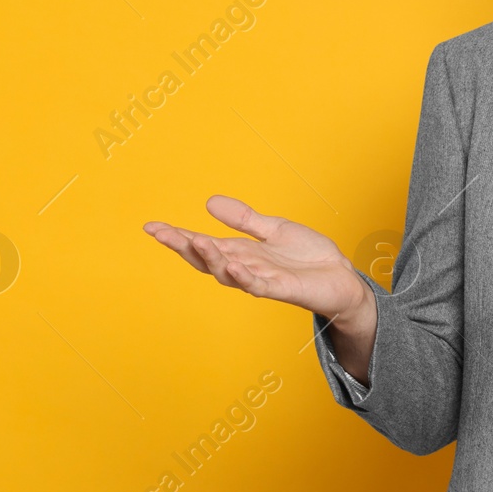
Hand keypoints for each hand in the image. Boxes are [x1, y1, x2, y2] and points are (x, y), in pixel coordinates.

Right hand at [144, 195, 369, 326]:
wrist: (340, 277)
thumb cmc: (308, 257)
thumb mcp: (273, 229)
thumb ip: (243, 218)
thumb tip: (209, 202)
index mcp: (241, 252)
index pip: (203, 244)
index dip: (177, 236)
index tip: (152, 226)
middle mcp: (245, 268)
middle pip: (206, 260)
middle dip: (183, 247)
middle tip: (162, 233)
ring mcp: (262, 280)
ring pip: (228, 273)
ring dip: (211, 258)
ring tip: (195, 240)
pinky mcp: (282, 289)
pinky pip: (258, 285)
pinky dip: (244, 277)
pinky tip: (233, 265)